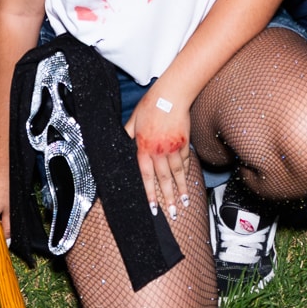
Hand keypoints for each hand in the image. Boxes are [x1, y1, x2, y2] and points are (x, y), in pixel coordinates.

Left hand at [127, 86, 196, 222]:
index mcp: (144, 147)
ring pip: (178, 173)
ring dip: (181, 189)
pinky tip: (187, 182)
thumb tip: (119, 145)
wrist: (172, 95)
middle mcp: (159, 151)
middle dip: (168, 198)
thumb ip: (127, 135)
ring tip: (184, 203)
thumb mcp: (132, 120)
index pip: (146, 176)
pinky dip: (186, 172)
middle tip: (172, 213)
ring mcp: (174, 148)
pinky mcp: (184, 142)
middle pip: (164, 179)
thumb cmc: (151, 105)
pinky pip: (185, 161)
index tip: (153, 208)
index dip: (150, 194)